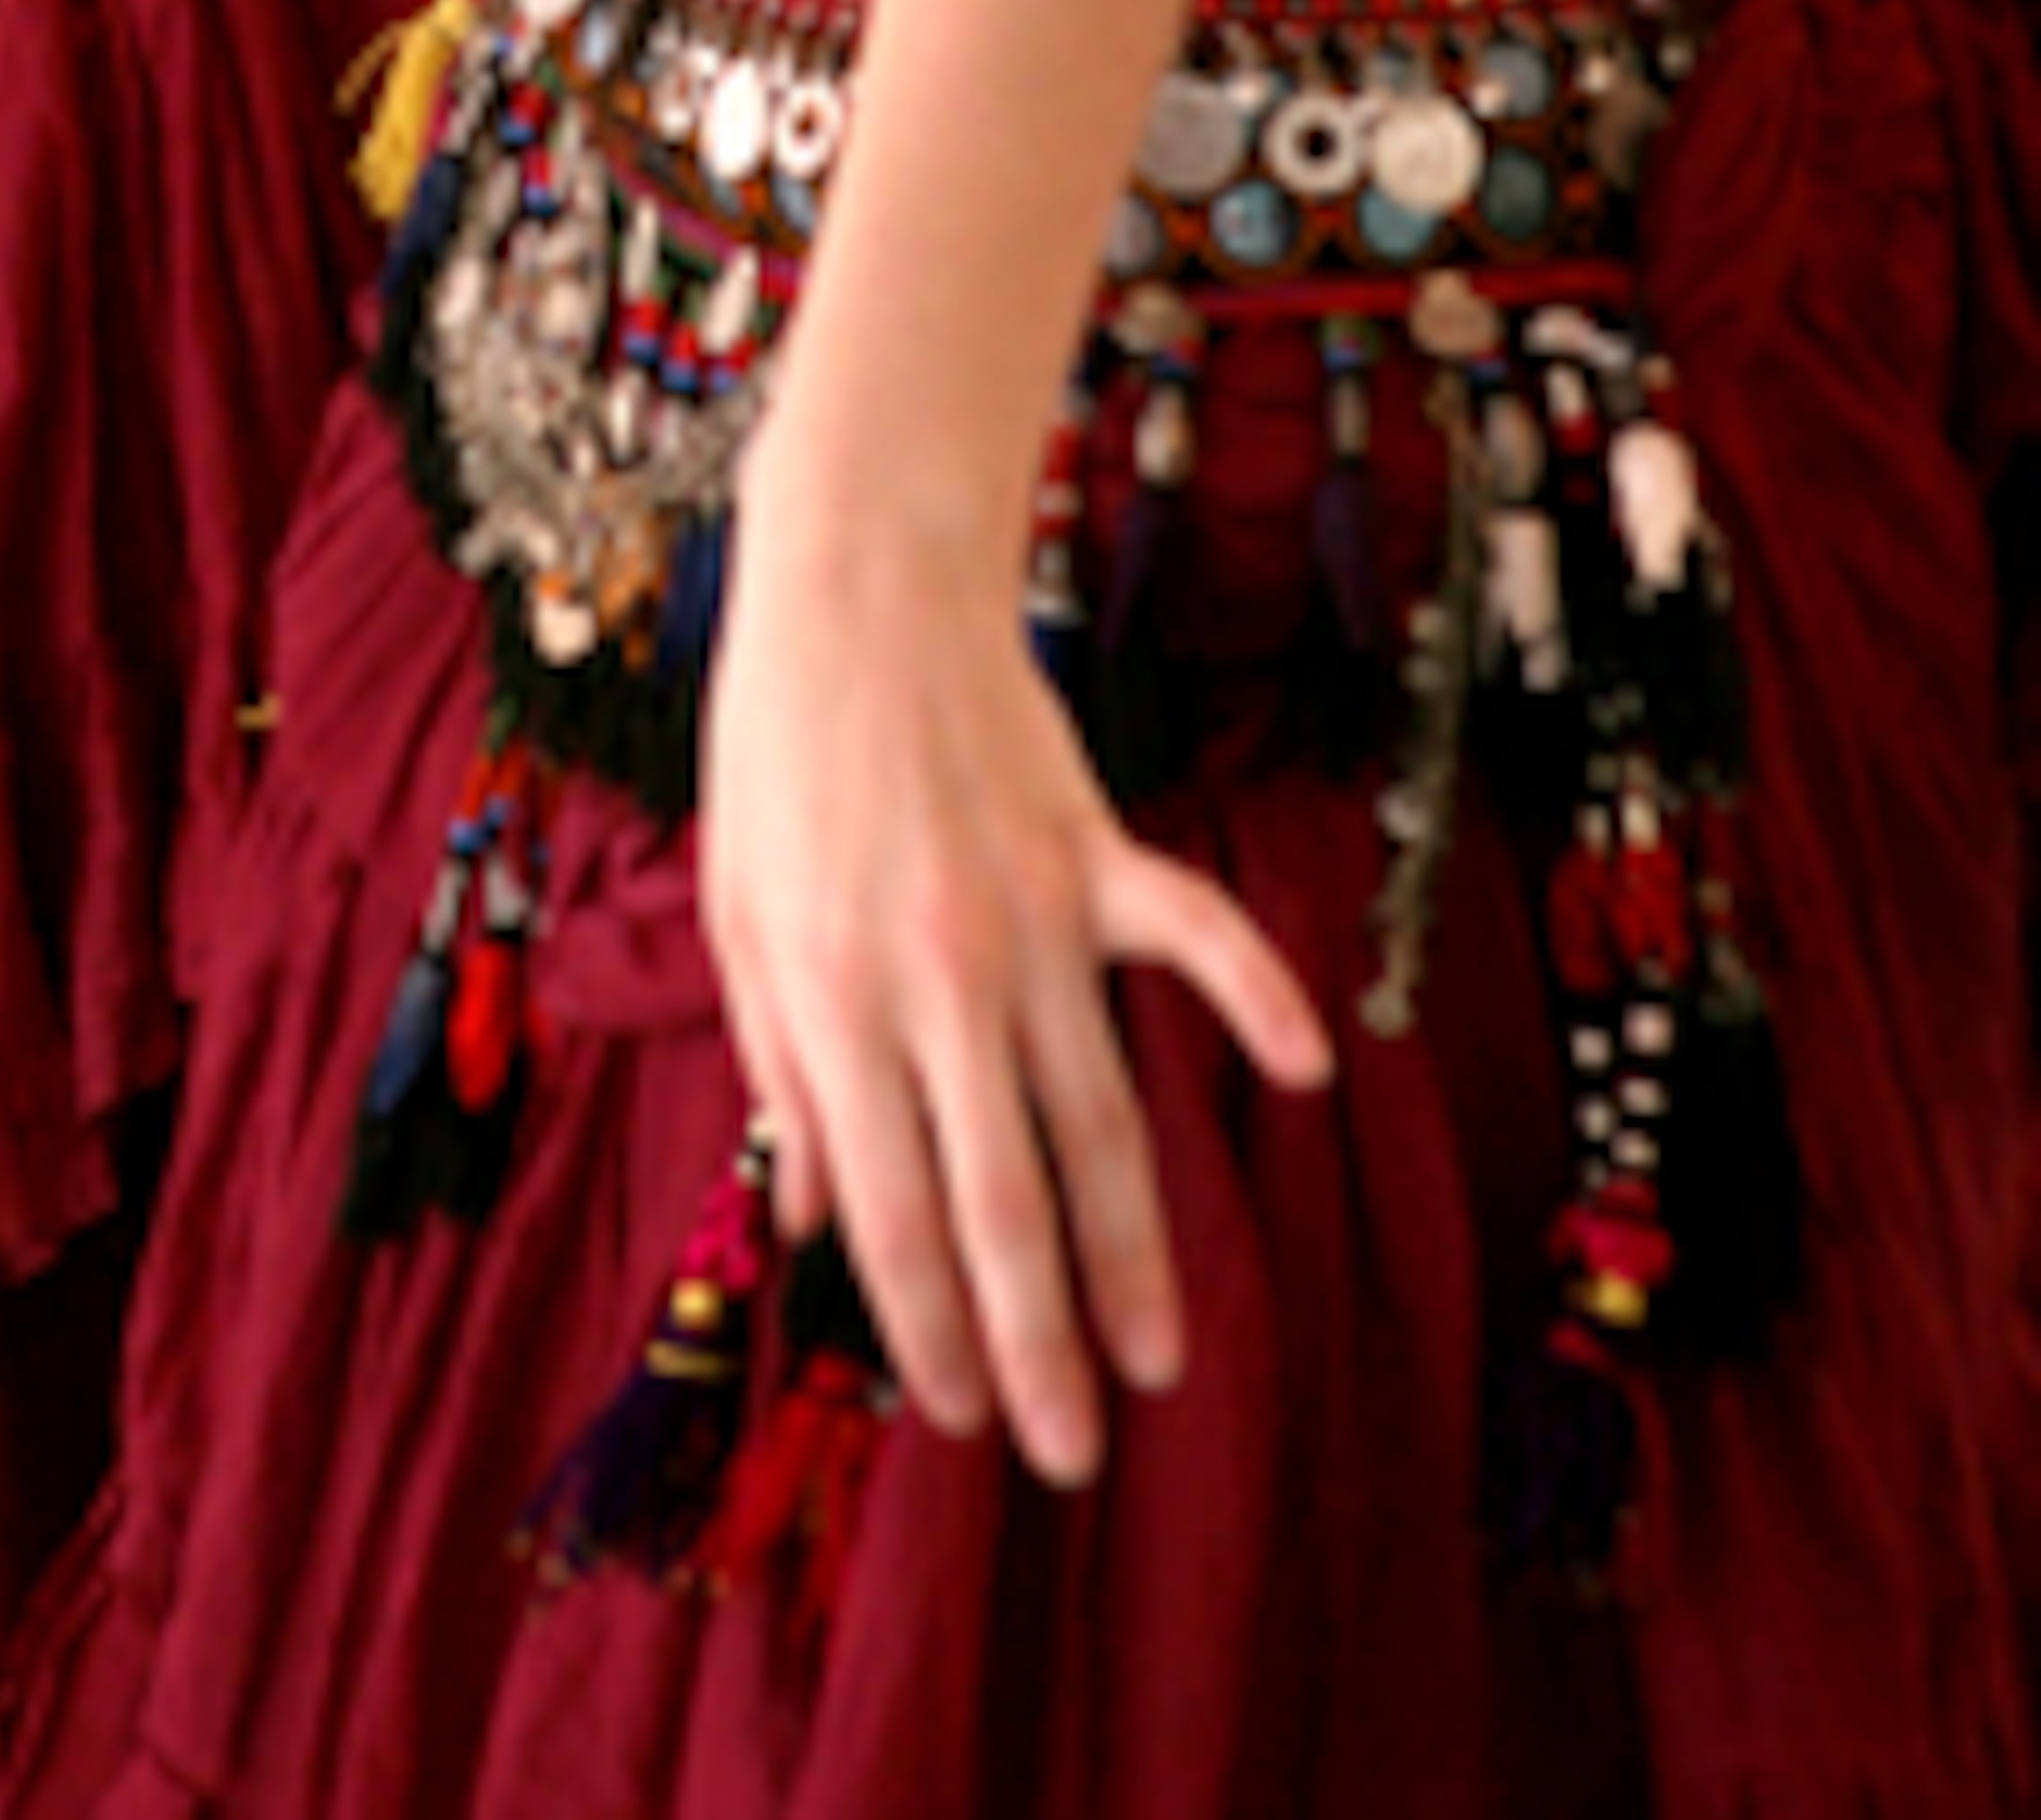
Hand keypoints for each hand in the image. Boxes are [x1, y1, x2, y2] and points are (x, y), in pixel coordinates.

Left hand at [700, 459, 1332, 1491]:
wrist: (855, 592)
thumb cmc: (778, 755)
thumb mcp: (738, 920)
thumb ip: (781, 1073)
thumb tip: (815, 1222)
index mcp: (836, 1004)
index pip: (892, 1210)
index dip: (928, 1326)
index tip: (966, 1416)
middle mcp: (940, 978)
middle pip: (1002, 1199)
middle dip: (1038, 1342)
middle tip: (1073, 1453)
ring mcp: (1032, 916)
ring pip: (1100, 1115)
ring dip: (1137, 1249)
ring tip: (1165, 1359)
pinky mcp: (1098, 852)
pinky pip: (1193, 936)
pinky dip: (1255, 995)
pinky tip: (1306, 1072)